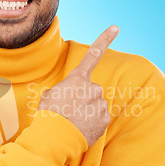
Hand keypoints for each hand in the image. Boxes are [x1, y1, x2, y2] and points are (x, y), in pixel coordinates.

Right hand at [37, 26, 118, 146]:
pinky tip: (82, 128)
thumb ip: (62, 90)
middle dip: (84, 99)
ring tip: (73, 121)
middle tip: (70, 110)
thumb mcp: (48, 96)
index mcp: (77, 79)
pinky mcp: (105, 119)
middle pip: (91, 90)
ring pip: (96, 105)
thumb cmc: (48, 115)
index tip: (116, 28)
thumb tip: (67, 96)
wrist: (55, 137)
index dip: (105, 39)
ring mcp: (100, 103)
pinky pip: (100, 118)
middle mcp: (92, 88)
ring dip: (87, 112)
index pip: (93, 55)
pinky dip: (93, 123)